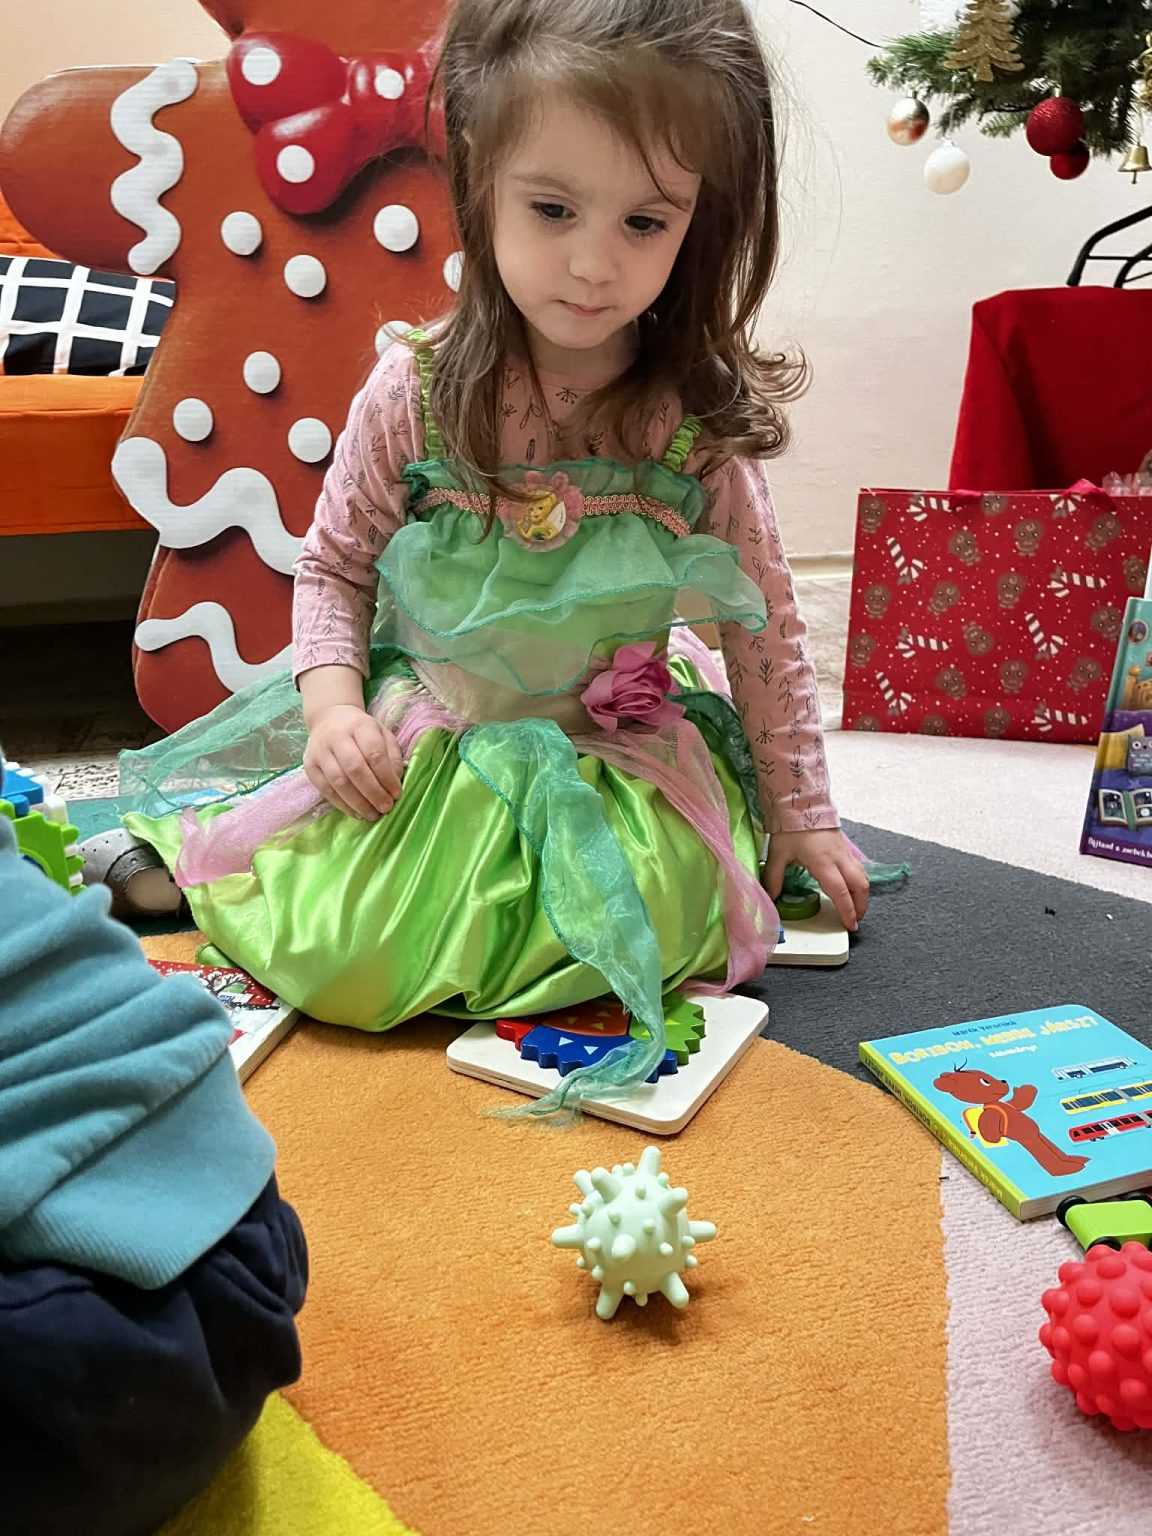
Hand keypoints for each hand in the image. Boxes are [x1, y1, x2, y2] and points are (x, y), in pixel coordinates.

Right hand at [303, 704, 403, 819]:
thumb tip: (395, 782)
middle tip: (385, 808)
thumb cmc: (361, 731)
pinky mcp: (310, 765)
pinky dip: (342, 805)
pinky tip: (356, 812)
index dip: (386, 776)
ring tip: (372, 814)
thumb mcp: (382, 734)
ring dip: (357, 802)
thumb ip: (392, 756)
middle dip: (372, 792)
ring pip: (338, 781)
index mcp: (360, 725)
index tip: (396, 794)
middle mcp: (337, 736)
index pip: (374, 753)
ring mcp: (320, 751)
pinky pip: (325, 789)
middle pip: (354, 768)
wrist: (328, 719)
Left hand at [762, 828, 868, 932]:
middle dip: (861, 906)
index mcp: (823, 863)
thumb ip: (774, 878)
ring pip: (863, 876)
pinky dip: (859, 881)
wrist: (801, 802)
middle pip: (860, 886)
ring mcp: (845, 852)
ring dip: (862, 894)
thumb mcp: (778, 854)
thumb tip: (770, 897)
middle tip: (855, 919)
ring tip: (856, 907)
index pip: (840, 892)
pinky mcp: (845, 847)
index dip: (847, 911)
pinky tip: (852, 887)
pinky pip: (859, 867)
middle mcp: (839, 859)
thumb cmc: (790, 828)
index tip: (850, 925)